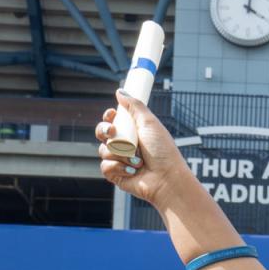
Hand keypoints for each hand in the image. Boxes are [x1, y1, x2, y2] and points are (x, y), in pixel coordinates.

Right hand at [96, 92, 193, 207]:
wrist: (166, 178)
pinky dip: (118, 167)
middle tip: (112, 132)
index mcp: (132, 132)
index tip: (112, 115)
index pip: (112, 121)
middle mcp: (124, 145)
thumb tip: (120, 91)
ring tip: (137, 159)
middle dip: (104, 130)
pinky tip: (132, 170)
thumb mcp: (150, 123)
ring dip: (119, 153)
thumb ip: (135, 106)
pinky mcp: (116, 175)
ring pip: (103, 150)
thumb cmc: (163, 151)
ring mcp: (119, 160)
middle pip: (102, 133)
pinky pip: (105, 166)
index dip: (108, 117)